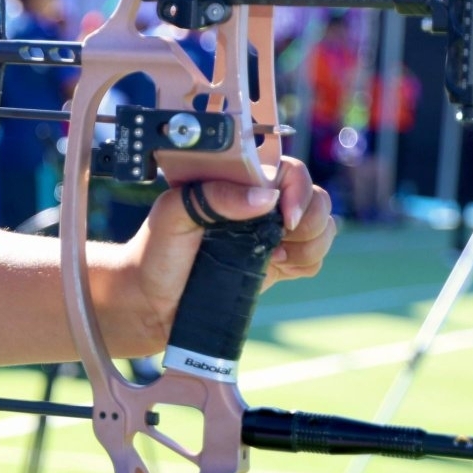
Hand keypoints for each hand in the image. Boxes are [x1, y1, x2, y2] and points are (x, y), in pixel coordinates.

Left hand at [109, 157, 335, 355]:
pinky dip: (307, 262)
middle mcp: (259, 206)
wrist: (150, 301)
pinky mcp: (276, 265)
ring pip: (322, 229)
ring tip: (274, 257)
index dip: (297, 191)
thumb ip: (214, 197)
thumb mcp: (172, 214)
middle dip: (308, 220)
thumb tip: (266, 197)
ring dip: (311, 244)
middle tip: (278, 241)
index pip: (289, 171)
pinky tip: (275, 268)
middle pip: (316, 198)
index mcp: (237, 183)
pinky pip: (314, 259)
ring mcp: (271, 235)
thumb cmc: (155, 252)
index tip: (284, 217)